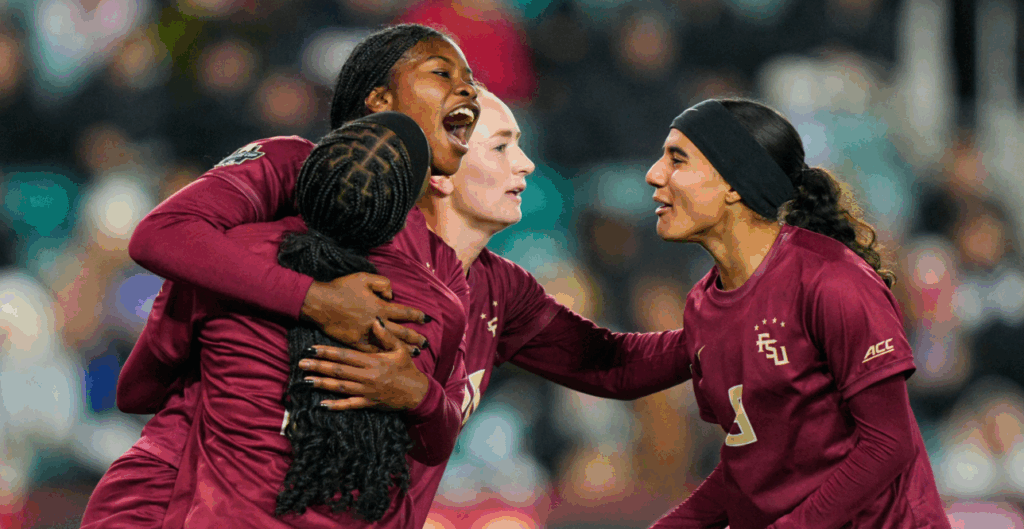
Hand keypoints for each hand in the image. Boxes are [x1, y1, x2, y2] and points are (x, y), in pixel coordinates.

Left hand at [299, 319, 429, 411]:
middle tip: (301, 364)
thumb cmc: (407, 369)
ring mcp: (366, 391)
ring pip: (340, 387)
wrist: (417, 393)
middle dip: (318, 367)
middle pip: (338, 371)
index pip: (345, 356)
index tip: (312, 349)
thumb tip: (375, 321)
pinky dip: (336, 405)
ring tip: (305, 380)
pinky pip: (349, 405)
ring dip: (322, 384)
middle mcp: (367, 376)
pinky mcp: (368, 403)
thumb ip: (386, 336)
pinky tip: (322, 404)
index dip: (328, 352)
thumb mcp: (399, 350)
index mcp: (373, 361)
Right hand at [300, 272, 428, 350]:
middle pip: (401, 332)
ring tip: (416, 352)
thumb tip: (391, 295)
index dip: (417, 316)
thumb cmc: (342, 288)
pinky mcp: (355, 342)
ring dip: (404, 348)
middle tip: (426, 343)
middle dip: (415, 337)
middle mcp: (376, 322)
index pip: (404, 312)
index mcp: (380, 306)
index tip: (426, 319)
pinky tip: (391, 358)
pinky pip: (372, 350)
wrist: (320, 303)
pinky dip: (383, 354)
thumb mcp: (365, 277)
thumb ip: (383, 283)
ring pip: (390, 343)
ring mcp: (366, 334)